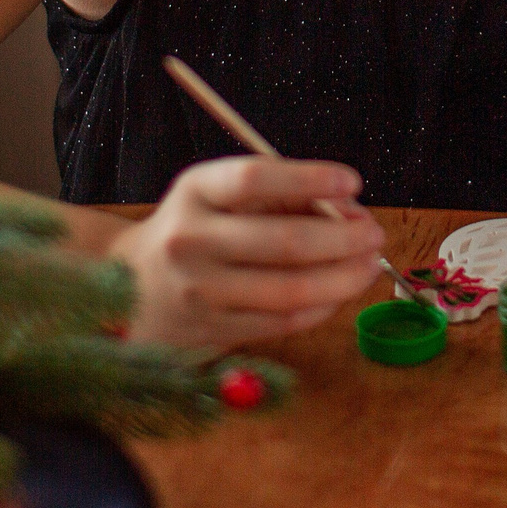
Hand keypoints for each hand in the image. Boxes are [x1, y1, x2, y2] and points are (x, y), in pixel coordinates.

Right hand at [106, 157, 385, 352]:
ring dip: (343, 278)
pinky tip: (338, 293)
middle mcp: (191, 239)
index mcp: (195, 190)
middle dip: (344, 238)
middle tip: (374, 233)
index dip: (310, 178)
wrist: (131, 285)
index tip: (352, 182)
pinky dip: (321, 306)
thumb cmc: (196, 229)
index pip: (255, 177)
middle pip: (284, 240)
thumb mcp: (221, 195)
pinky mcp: (212, 330)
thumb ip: (282, 196)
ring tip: (368, 266)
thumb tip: (350, 211)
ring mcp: (200, 290)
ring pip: (290, 289)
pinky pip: (283, 322)